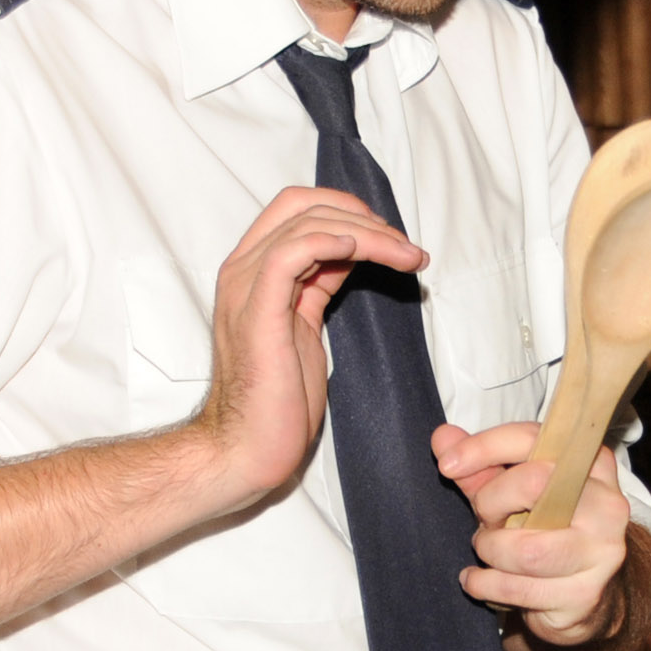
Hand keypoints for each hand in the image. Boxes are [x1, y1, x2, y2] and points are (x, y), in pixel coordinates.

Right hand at [193, 187, 424, 511]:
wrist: (248, 446)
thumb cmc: (279, 396)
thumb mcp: (304, 323)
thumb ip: (318, 282)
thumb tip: (351, 251)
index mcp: (251, 269)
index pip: (295, 205)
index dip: (347, 208)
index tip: (389, 236)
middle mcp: (242, 268)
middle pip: (303, 204)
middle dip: (364, 216)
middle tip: (406, 247)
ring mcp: (246, 287)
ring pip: (308, 224)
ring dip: (368, 234)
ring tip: (407, 257)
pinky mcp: (258, 311)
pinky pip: (293, 253)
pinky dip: (333, 242)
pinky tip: (363, 254)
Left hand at [440, 432, 633, 644]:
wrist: (581, 596)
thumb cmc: (543, 532)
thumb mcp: (511, 494)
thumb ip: (479, 467)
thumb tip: (443, 438)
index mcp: (590, 463)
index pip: (532, 439)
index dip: (483, 447)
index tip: (448, 464)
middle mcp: (605, 503)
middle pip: (533, 484)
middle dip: (490, 503)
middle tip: (483, 519)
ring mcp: (601, 552)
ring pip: (526, 549)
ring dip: (489, 550)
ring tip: (486, 551)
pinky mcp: (586, 595)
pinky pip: (519, 589)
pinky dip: (486, 585)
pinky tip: (478, 580)